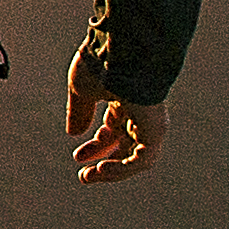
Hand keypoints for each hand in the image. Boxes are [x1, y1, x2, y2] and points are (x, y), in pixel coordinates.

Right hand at [64, 45, 162, 183]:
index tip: (77, 157)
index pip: (113, 129)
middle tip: (86, 176)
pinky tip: (103, 170)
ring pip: (137, 156)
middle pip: (125, 145)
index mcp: (124, 99)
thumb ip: (79, 111)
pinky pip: (143, 159)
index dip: (95, 146)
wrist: (124, 52)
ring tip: (92, 176)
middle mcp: (140, 112)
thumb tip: (73, 133)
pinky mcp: (155, 130)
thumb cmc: (102, 64)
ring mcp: (150, 122)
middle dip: (104, 161)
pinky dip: (124, 168)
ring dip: (114, 171)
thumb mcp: (81, 90)